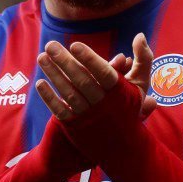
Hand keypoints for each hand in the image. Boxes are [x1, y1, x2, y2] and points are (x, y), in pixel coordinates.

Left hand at [35, 33, 157, 120]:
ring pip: (69, 93)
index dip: (90, 59)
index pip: (104, 73)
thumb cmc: (129, 107)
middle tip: (50, 45)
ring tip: (42, 57)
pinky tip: (40, 83)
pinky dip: (49, 98)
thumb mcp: (141, 84)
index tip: (75, 45)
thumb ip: (143, 59)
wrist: (123, 146)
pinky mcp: (76, 127)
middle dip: (65, 62)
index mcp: (120, 92)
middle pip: (83, 81)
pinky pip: (61, 110)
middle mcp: (104, 105)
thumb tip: (139, 35)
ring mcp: (88, 117)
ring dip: (54, 75)